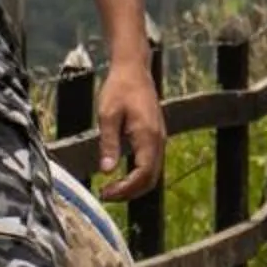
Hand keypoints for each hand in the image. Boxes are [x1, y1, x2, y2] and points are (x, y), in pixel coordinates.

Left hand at [94, 55, 164, 200]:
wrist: (134, 70)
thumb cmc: (120, 88)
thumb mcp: (108, 115)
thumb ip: (108, 143)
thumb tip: (107, 170)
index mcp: (148, 135)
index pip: (143, 174)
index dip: (126, 189)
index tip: (106, 192)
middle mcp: (158, 140)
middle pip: (150, 179)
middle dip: (130, 193)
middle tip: (106, 195)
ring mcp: (159, 139)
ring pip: (152, 174)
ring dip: (134, 187)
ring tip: (111, 190)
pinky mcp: (155, 138)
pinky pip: (151, 165)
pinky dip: (138, 176)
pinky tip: (121, 177)